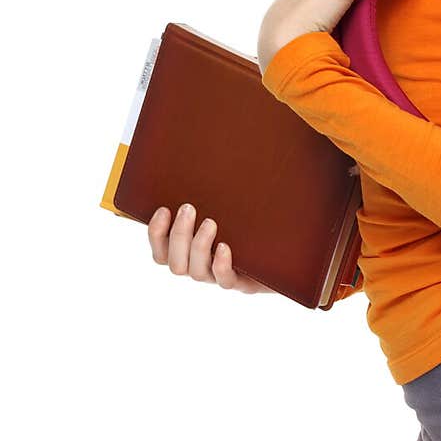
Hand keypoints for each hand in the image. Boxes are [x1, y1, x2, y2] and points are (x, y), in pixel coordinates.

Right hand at [147, 202, 275, 294]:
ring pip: (196, 273)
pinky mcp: (243, 283)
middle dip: (178, 235)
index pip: (160, 252)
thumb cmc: (248, 221)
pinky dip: (221, 265)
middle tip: (188, 208)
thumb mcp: (225, 205)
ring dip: (198, 246)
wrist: (285, 250)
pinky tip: (224, 247)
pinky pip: (226, 281)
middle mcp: (201, 267)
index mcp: (189, 252)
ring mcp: (220, 276)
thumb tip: (199, 157)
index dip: (156, 234)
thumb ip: (208, 191)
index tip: (164, 209)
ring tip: (210, 222)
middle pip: (175, 264)